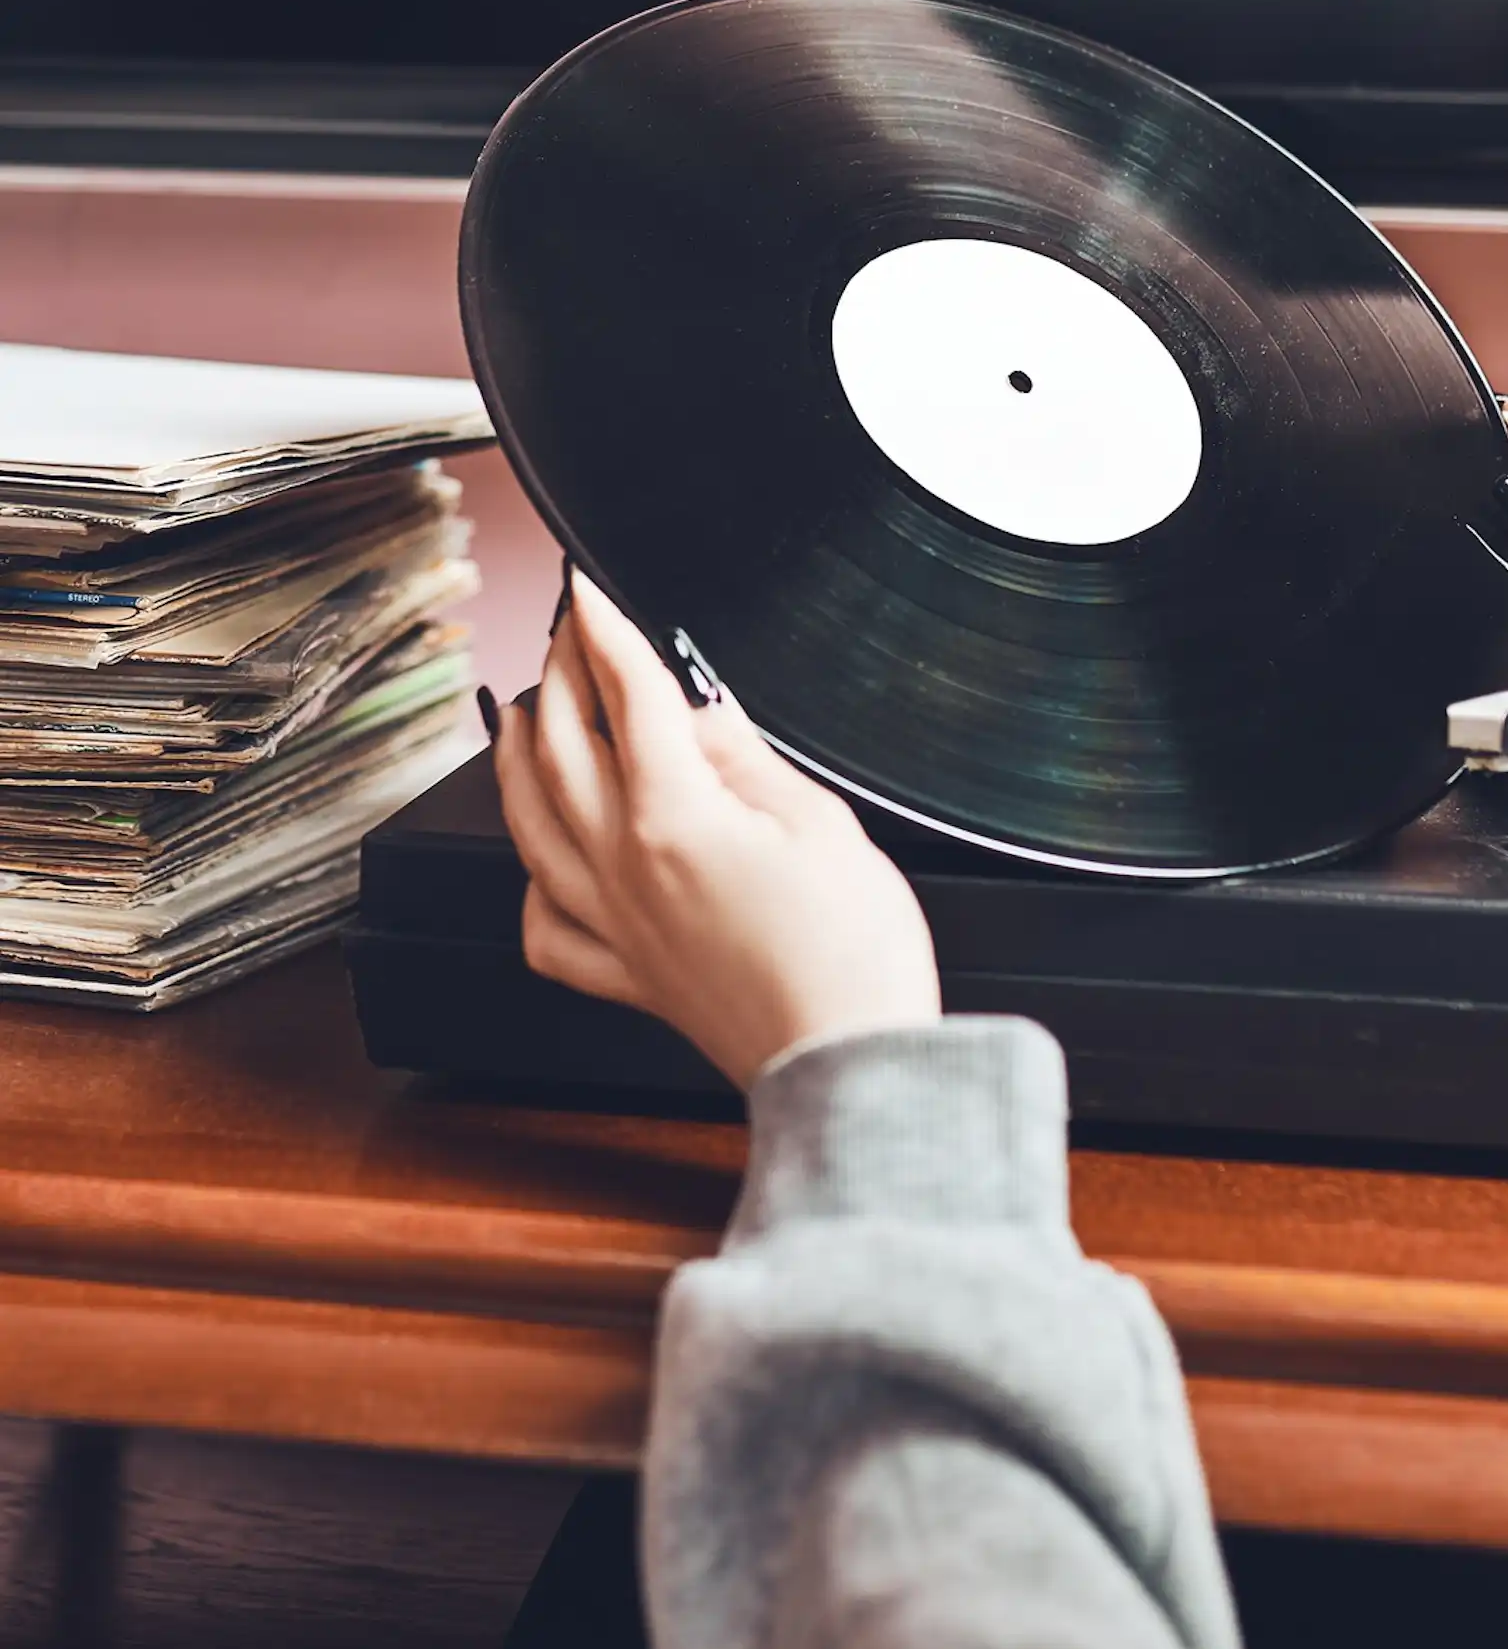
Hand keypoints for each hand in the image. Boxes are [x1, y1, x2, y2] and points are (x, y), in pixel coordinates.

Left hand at [491, 570, 940, 1087]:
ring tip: (517, 716)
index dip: (608, 631)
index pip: (629, 696)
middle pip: (565, 748)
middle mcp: (623, 868)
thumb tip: (698, 710)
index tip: (591, 590)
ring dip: (517, 759)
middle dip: (560, 674)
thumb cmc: (850, 951)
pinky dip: (531, 883)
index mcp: (674, 817)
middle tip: (567, 631)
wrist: (845, 1059)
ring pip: (530, 826)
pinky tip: (538, 861)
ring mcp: (614, 926)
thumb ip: (744, 758)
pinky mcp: (625, 977)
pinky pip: (544, 925)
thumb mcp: (819, 822)